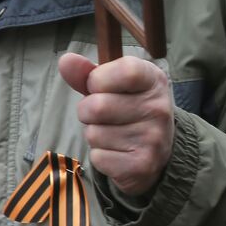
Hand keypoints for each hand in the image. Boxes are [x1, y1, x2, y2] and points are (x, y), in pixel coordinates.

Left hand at [58, 52, 173, 196]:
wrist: (159, 150)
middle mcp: (158, 108)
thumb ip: (88, 73)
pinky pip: (98, 157)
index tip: (99, 86)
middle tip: (104, 115)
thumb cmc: (129, 108)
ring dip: (95, 135)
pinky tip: (118, 152)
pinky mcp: (143, 165)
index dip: (99, 79)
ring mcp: (153, 138)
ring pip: (94, 134)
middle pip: (96, 106)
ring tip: (114, 134)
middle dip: (88, 111)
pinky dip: (100, 156)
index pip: (125, 71)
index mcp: (153, 80)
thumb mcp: (114, 85)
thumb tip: (66, 60)